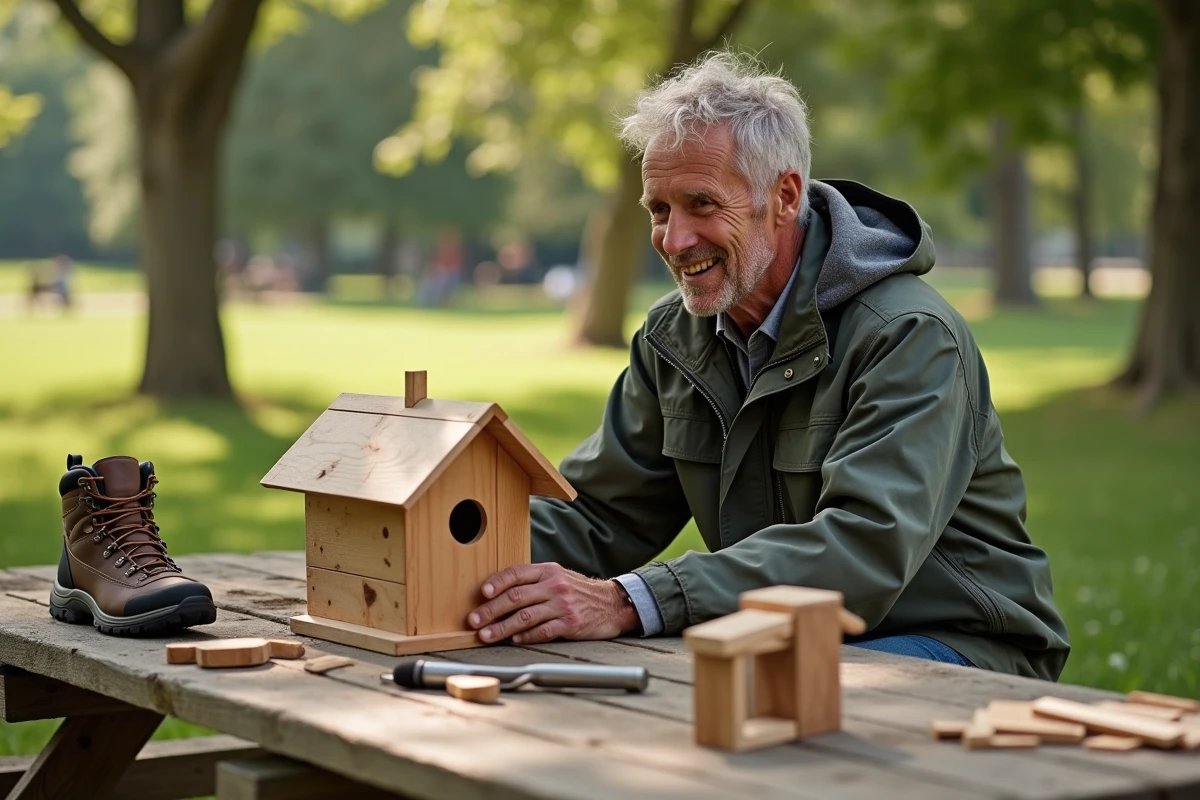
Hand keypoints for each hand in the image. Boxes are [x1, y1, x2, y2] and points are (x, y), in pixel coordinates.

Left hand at [467, 563, 639, 644]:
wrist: (611, 604)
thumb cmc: (578, 591)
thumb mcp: (557, 577)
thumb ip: (532, 581)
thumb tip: (498, 592)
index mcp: (548, 571)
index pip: (516, 573)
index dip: (496, 583)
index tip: (481, 593)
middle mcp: (554, 586)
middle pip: (516, 597)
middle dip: (491, 610)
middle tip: (474, 621)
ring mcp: (563, 605)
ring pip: (525, 617)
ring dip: (502, 627)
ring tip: (487, 635)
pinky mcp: (570, 624)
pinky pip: (543, 631)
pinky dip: (526, 637)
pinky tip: (514, 640)